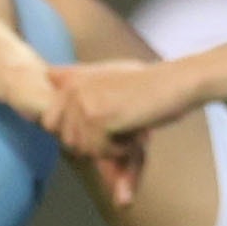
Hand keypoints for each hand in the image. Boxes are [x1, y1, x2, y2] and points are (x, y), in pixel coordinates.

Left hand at [45, 57, 198, 206]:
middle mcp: (71, 88)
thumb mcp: (109, 73)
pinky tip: (137, 130)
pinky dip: (122, 149)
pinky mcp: (97, 117)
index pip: (49, 123)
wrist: (178, 83)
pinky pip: (100, 152)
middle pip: (66, 141)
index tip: (106, 120)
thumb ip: (79, 76)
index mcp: (71, 79)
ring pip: (83, 149)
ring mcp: (83, 102)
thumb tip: (48, 73)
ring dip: (111, 146)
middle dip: (95, 142)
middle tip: (122, 124)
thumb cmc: (150, 82)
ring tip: (131, 125)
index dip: (76, 132)